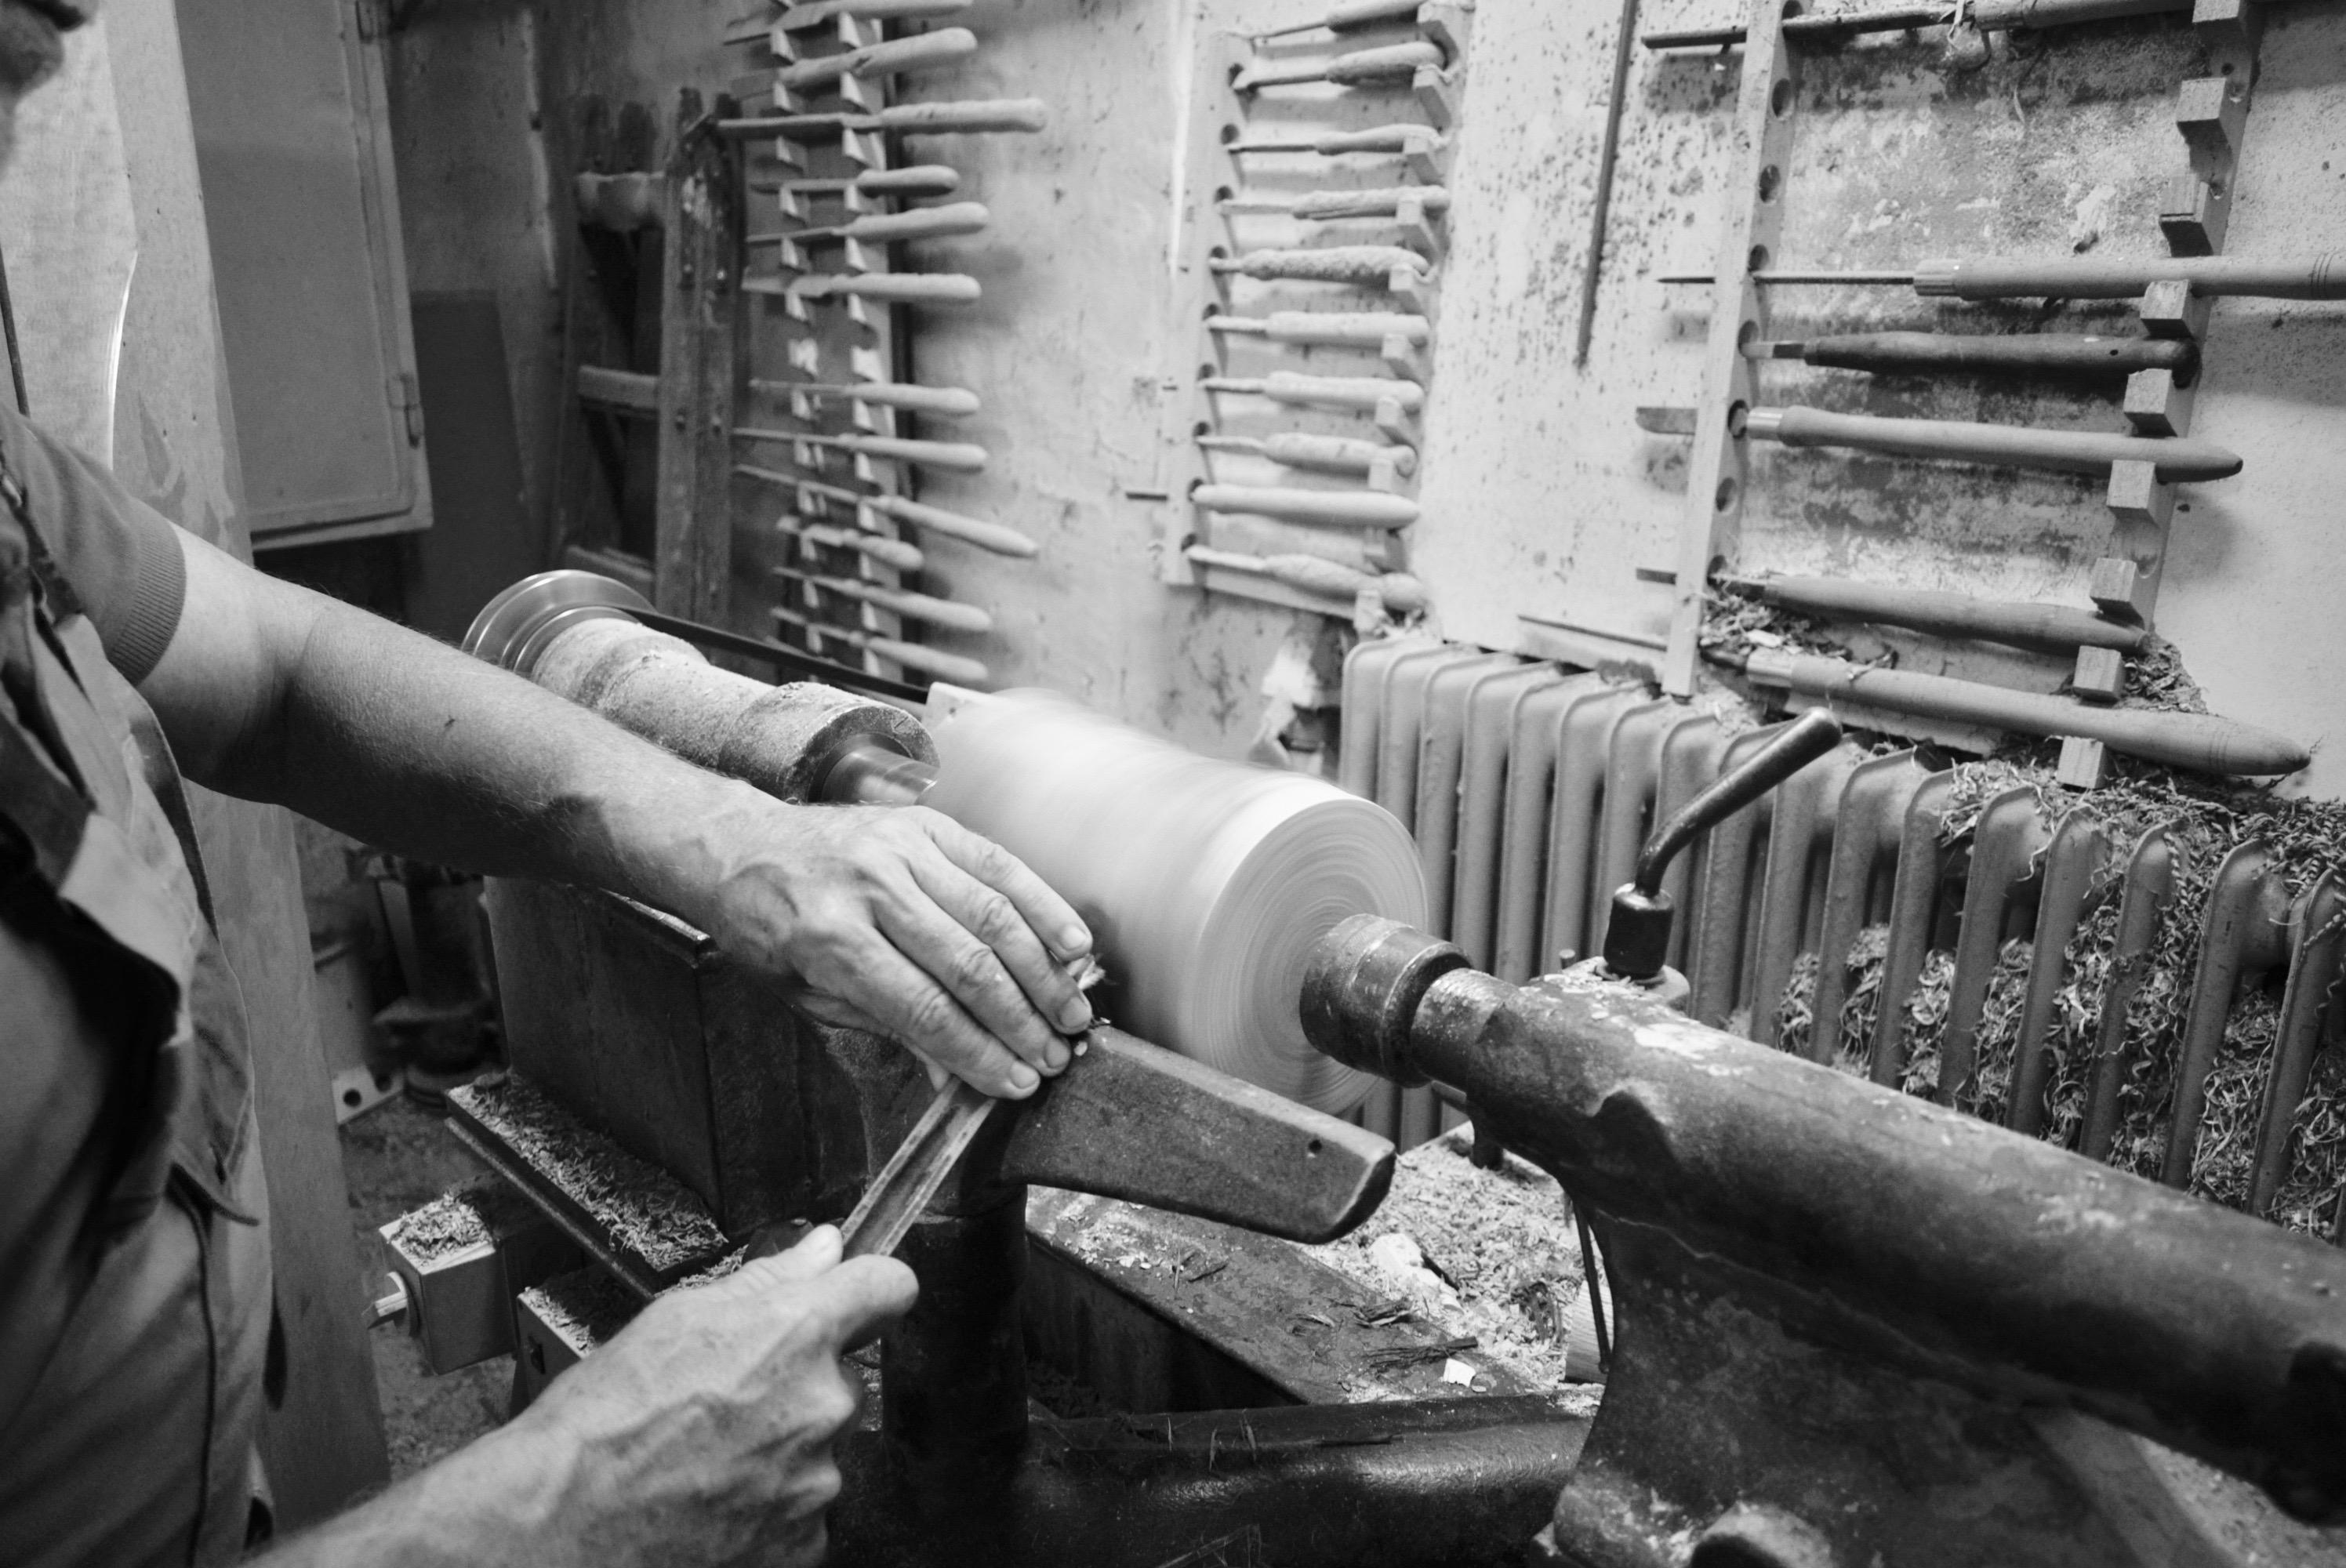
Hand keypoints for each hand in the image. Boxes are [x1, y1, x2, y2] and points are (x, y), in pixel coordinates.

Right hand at [513, 1226, 914, 1567]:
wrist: (564, 1524)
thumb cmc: (605, 1423)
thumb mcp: (676, 1319)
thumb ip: (767, 1280)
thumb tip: (822, 1249)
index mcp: (798, 1334)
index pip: (888, 1287)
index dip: (871, 1288)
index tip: (860, 1298)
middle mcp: (823, 1405)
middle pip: (844, 1377)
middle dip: (801, 1383)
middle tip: (732, 1400)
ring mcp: (818, 1479)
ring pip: (822, 1445)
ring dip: (784, 1447)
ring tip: (709, 1456)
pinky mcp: (804, 1541)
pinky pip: (805, 1508)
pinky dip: (771, 1504)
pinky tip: (715, 1497)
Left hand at [685, 793, 1094, 1097]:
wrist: (742, 847)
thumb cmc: (771, 929)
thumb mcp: (809, 995)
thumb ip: (888, 1028)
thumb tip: (956, 1076)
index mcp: (830, 939)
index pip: (923, 1007)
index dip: (978, 1051)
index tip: (1017, 1081)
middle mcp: (872, 887)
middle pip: (967, 964)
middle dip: (1020, 1019)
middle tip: (1055, 1056)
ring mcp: (903, 849)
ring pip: (994, 915)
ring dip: (1043, 972)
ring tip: (1072, 1013)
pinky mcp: (927, 826)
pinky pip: (999, 865)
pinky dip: (1042, 905)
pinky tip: (1073, 943)